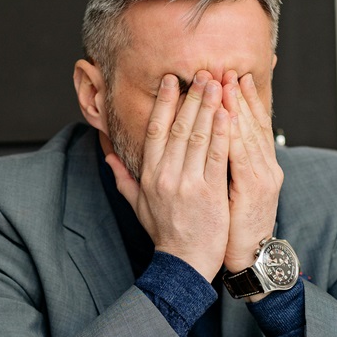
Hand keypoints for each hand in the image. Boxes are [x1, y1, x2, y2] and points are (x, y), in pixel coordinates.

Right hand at [105, 71, 230, 281]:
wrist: (184, 262)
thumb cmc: (164, 234)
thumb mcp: (138, 205)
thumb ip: (123, 178)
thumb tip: (108, 156)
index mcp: (150, 175)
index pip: (156, 130)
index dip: (164, 103)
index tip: (172, 80)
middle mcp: (166, 176)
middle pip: (179, 127)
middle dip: (191, 97)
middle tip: (202, 73)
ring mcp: (188, 184)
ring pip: (199, 137)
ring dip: (209, 107)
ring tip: (218, 84)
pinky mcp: (210, 193)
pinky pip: (217, 157)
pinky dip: (222, 133)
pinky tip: (229, 114)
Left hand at [221, 71, 282, 275]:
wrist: (249, 256)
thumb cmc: (235, 226)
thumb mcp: (235, 191)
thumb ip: (225, 165)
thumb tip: (211, 143)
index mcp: (261, 166)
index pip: (252, 125)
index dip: (244, 100)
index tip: (233, 77)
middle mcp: (266, 166)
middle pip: (252, 123)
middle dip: (238, 95)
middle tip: (227, 69)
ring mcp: (263, 177)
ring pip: (248, 134)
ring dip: (237, 106)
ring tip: (225, 83)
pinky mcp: (255, 189)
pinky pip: (242, 157)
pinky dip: (234, 135)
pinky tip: (226, 117)